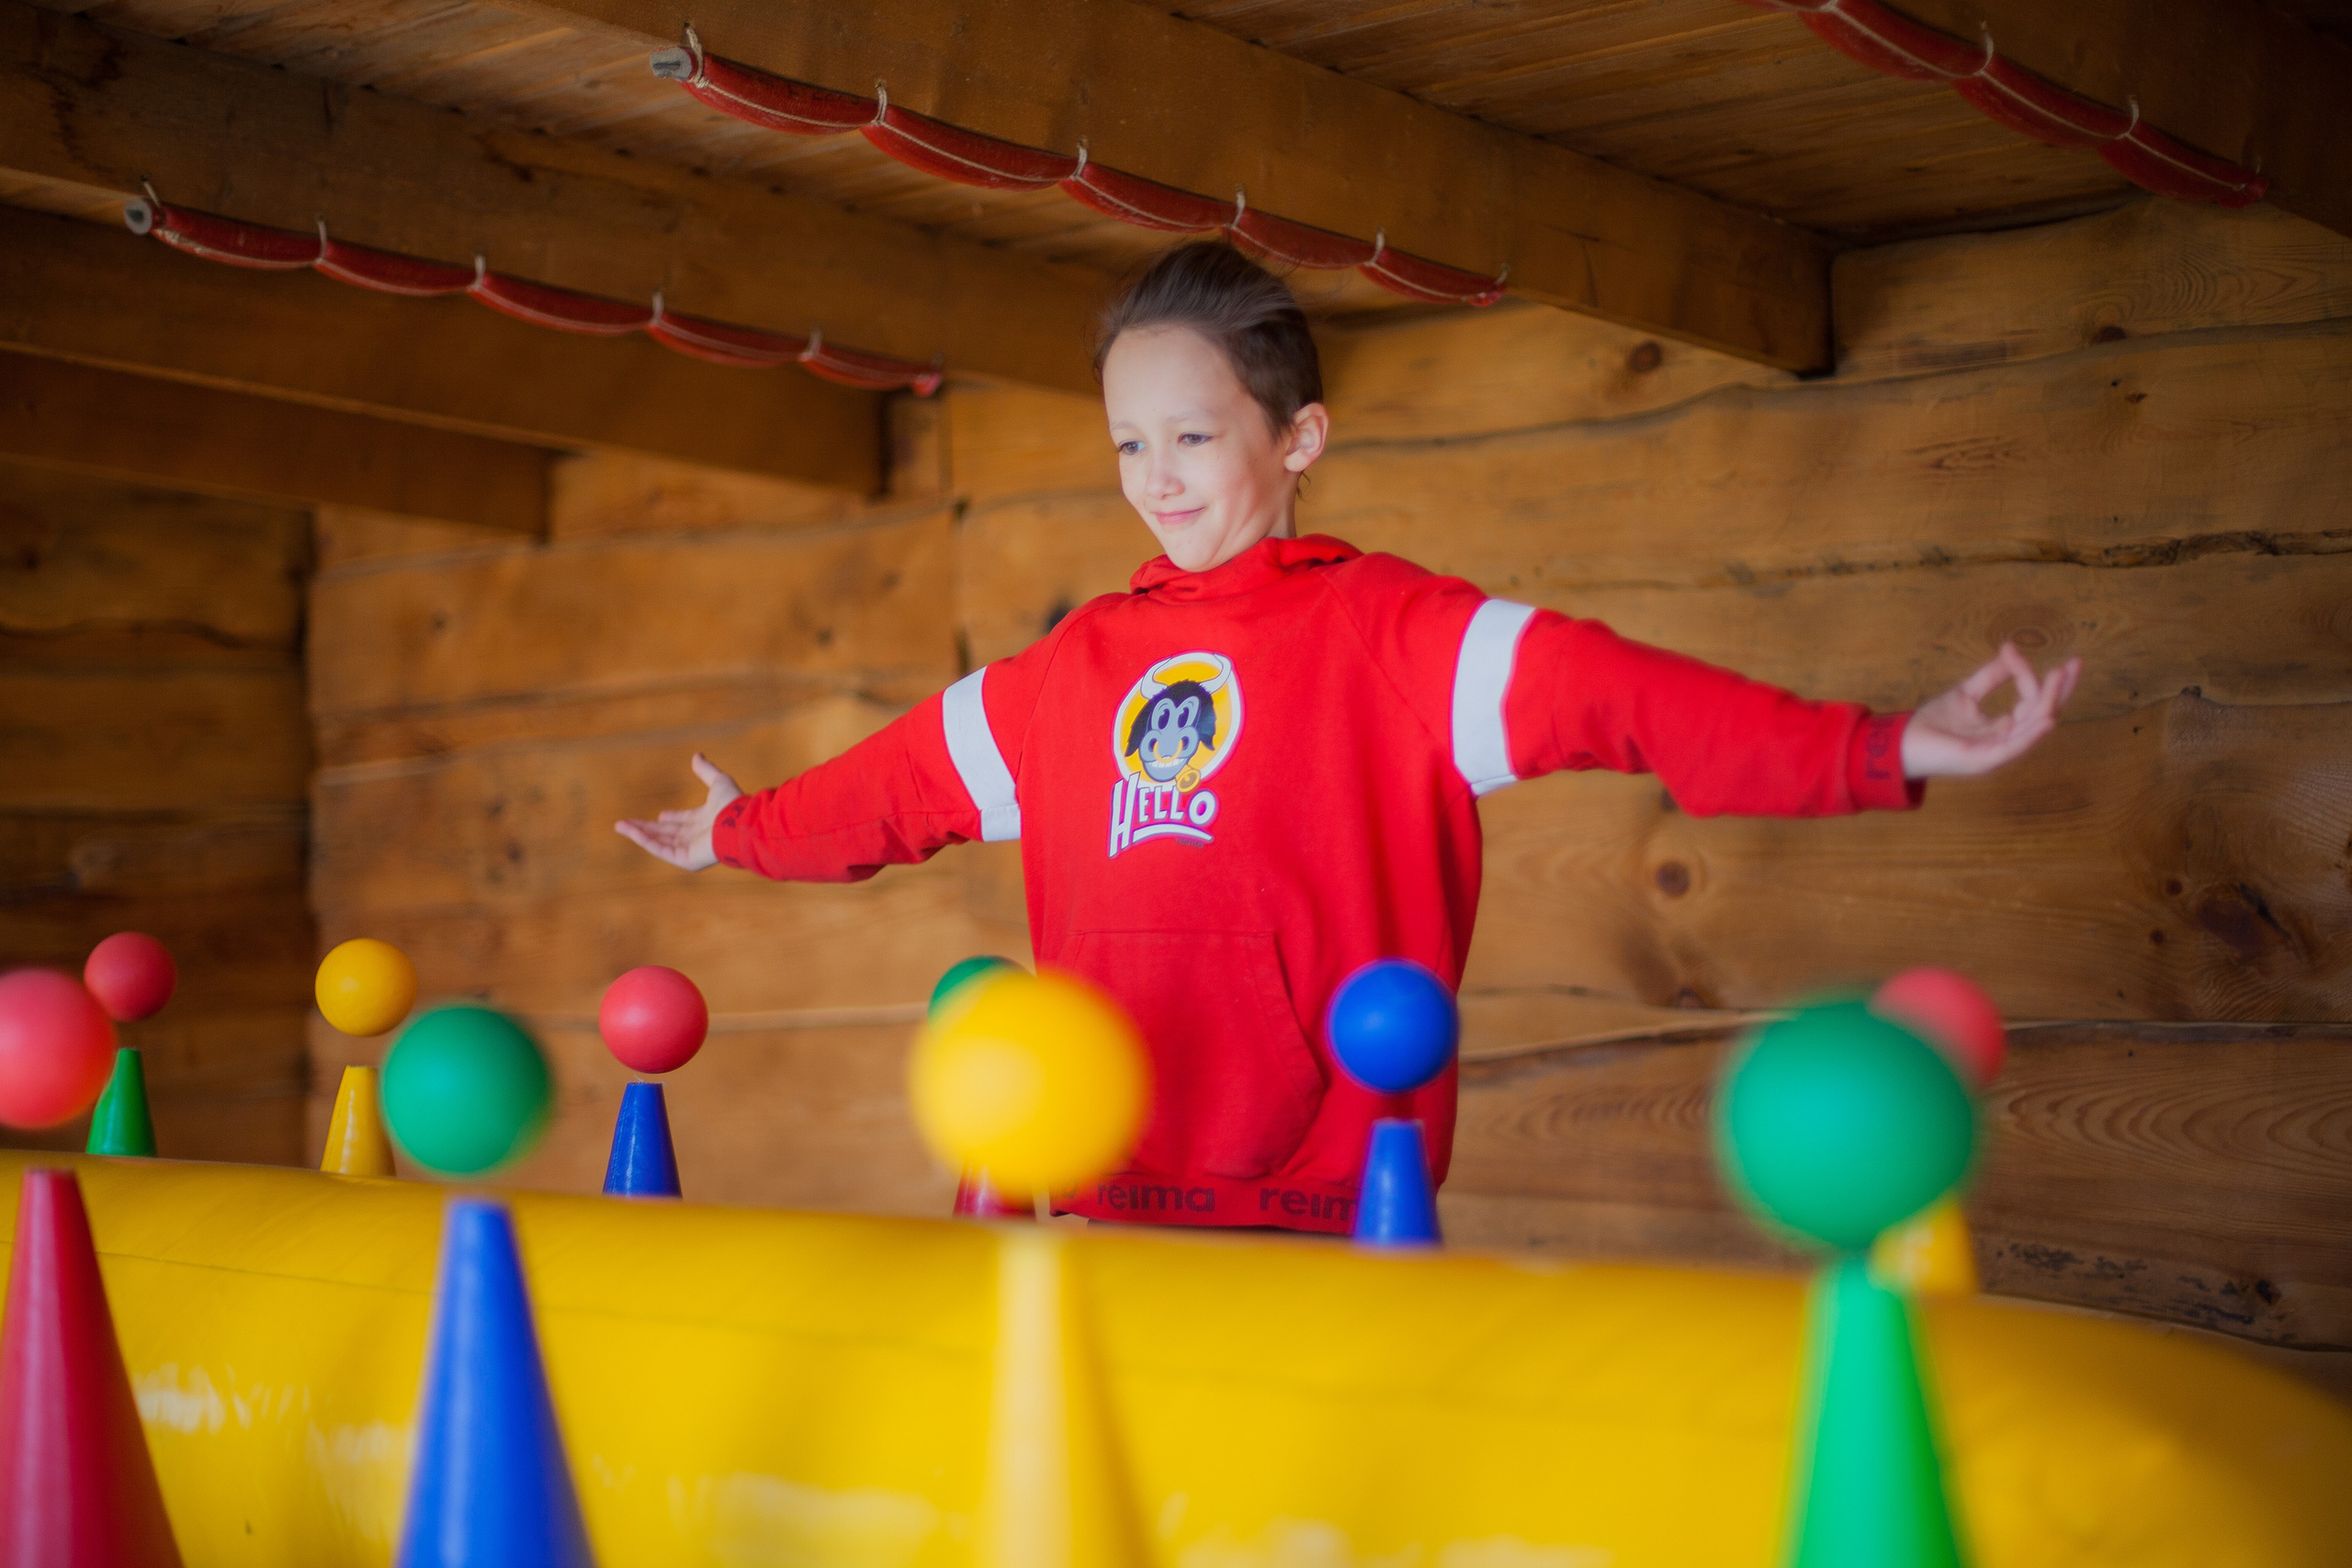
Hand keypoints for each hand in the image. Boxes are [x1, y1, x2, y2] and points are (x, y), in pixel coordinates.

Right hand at [615, 752, 742, 870]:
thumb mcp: (718, 781)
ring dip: (638, 833)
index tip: (660, 815)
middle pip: (666, 832)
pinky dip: (644, 840)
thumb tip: (697, 755)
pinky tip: (630, 830)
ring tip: (619, 826)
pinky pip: (660, 849)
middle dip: (646, 827)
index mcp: (705, 821)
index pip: (684, 821)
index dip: (671, 818)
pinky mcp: (685, 859)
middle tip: (626, 822)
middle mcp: (697, 836)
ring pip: (659, 841)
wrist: (740, 825)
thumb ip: (706, 770)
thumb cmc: (733, 805)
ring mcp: (690, 849)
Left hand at [1901, 644, 2081, 778]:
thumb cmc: (1932, 723)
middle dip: (2061, 690)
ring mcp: (1996, 753)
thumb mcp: (1965, 693)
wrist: (1901, 743)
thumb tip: (2011, 650)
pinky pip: (2014, 748)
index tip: (2012, 650)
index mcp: (2003, 729)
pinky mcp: (1983, 761)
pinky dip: (2032, 735)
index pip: (2031, 701)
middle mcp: (2006, 741)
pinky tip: (2047, 717)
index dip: (2028, 675)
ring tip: (2061, 676)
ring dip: (2049, 702)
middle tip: (2075, 664)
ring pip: (2033, 728)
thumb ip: (1991, 676)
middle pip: (2043, 715)